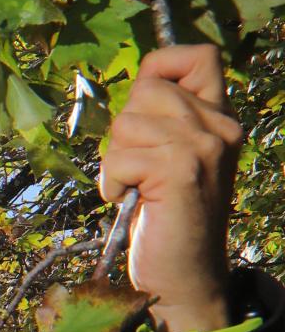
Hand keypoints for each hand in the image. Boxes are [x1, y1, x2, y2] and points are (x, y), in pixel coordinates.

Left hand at [100, 43, 243, 331]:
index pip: (197, 56)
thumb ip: (162, 120)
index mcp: (220, 118)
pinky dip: (112, 181)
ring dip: (116, 157)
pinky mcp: (180, 171)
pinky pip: (119, 156)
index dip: (159, 68)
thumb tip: (134, 87)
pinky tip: (129, 200)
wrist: (185, 275)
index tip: (143, 107)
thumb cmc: (166, 216)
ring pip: (128, 121)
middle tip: (137, 165)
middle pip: (147, 87)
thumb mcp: (169, 157)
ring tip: (135, 185)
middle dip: (125, 126)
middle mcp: (220, 126)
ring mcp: (203, 146)